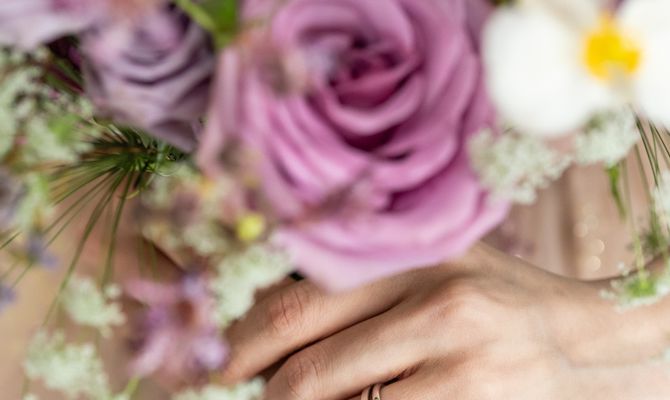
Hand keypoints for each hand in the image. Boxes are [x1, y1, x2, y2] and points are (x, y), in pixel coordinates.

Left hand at [222, 244, 669, 398]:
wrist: (586, 339)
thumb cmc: (494, 298)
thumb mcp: (431, 263)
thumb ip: (360, 276)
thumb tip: (267, 309)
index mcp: (410, 256)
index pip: (295, 302)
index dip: (238, 341)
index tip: (212, 363)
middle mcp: (434, 302)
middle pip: (306, 364)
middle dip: (255, 388)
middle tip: (229, 391)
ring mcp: (458, 361)